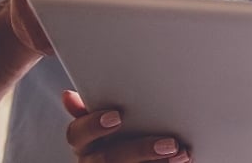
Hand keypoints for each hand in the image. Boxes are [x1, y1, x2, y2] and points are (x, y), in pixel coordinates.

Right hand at [62, 90, 189, 162]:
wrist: (130, 156)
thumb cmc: (115, 133)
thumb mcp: (102, 120)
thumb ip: (91, 107)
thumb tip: (68, 96)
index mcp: (85, 143)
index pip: (77, 134)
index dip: (93, 125)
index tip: (116, 116)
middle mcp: (93, 160)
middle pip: (108, 158)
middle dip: (140, 149)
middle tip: (168, 143)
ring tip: (180, 153)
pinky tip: (182, 160)